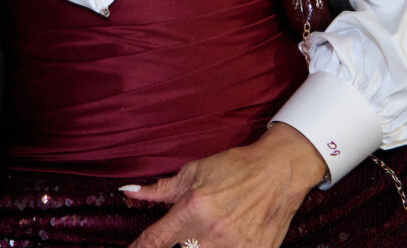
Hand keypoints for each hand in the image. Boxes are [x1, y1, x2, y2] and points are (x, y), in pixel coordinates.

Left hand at [120, 123, 326, 247]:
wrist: (280, 171)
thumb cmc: (235, 167)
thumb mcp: (193, 173)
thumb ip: (159, 190)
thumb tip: (127, 193)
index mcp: (192, 209)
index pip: (155, 240)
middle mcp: (211, 232)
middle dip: (180, 242)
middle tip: (189, 230)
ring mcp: (235, 247)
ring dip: (201, 245)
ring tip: (213, 228)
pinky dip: (224, 246)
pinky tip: (229, 234)